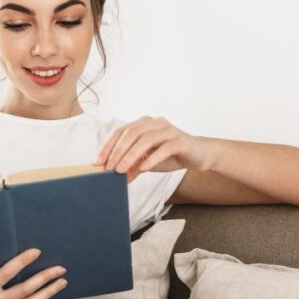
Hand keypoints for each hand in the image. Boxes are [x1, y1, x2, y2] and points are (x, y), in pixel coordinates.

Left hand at [95, 116, 211, 182]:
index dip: (109, 146)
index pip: (122, 131)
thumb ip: (133, 165)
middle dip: (118, 151)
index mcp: (145, 124)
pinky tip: (143, 168)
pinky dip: (152, 158)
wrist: (200, 156)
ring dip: (131, 155)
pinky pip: (164, 148)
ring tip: (122, 170)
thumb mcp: (148, 162)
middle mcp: (156, 123)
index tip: (99, 161)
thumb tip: (115, 176)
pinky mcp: (181, 140)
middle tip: (110, 168)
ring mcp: (169, 130)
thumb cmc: (172, 156)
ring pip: (146, 139)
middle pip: (132, 133)